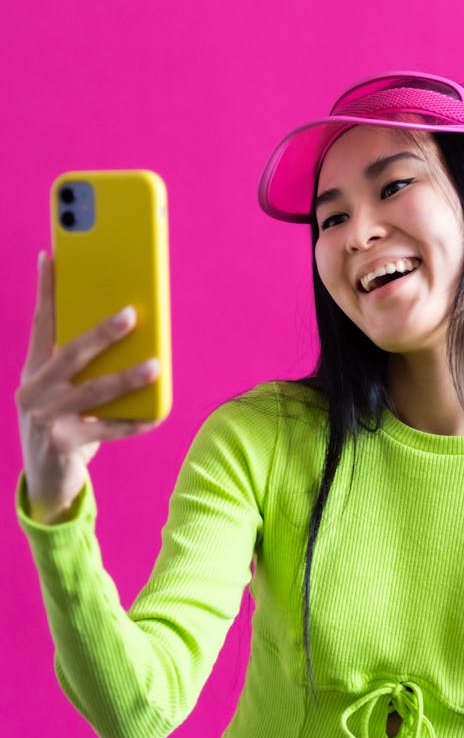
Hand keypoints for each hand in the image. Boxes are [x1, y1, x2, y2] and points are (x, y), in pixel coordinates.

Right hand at [15, 251, 163, 522]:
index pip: (40, 324)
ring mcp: (46, 419)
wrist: (46, 480)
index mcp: (33, 371)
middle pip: (70, 354)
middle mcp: (33, 392)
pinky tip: (156, 414)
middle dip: (101, 333)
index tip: (52, 256)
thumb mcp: (61, 393)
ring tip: (154, 365)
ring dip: (126, 377)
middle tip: (130, 314)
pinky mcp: (64, 445)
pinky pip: (108, 429)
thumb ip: (79, 368)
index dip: (46, 291)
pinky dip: (134, 421)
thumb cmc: (62, 425)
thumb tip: (123, 332)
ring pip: (93, 392)